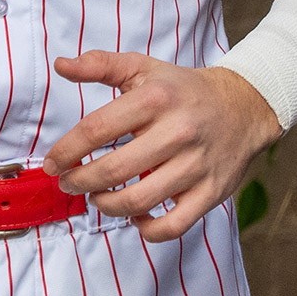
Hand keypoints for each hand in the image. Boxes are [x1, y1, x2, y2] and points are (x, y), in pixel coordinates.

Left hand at [42, 50, 281, 242]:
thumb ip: (101, 65)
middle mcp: (177, 131)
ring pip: (138, 201)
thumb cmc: (184, 90)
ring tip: (97, 197)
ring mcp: (196, 164)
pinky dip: (146, 229)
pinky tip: (135, 216)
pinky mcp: (211, 191)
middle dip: (79, 182)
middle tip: (69, 183)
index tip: (52, 163)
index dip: (66, 151)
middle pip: (113, 170)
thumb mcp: (144, 68)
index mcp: (156, 98)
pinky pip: (172, 226)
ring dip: (106, 205)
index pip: (97, 129)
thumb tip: (62, 66)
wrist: (244, 105)